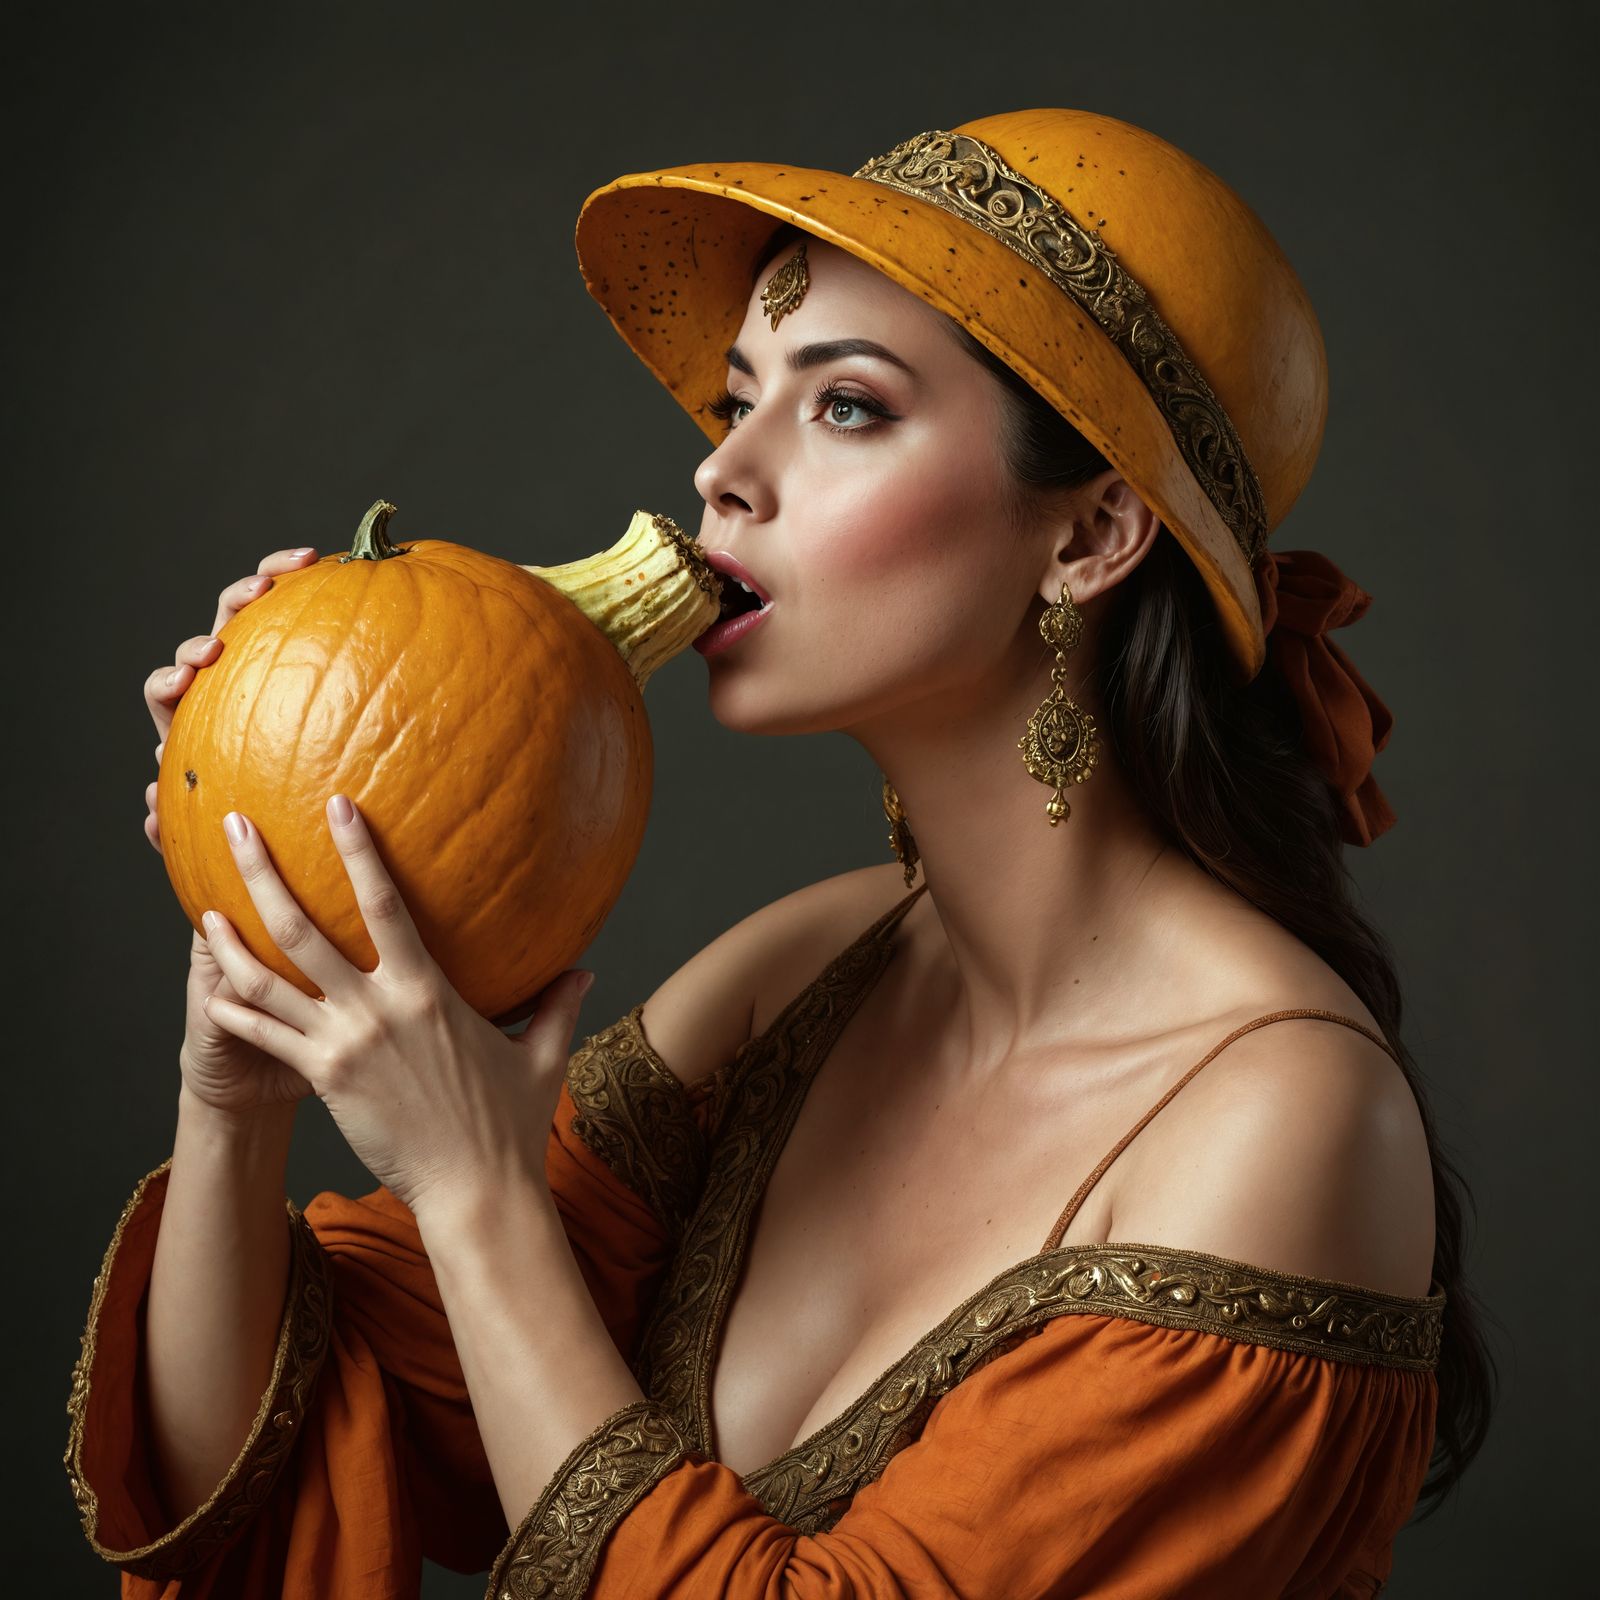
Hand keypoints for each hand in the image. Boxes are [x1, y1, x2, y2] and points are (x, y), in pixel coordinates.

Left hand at [143, 545, 319, 854]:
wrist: (285, 813)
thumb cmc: (243, 814)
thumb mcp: (210, 826)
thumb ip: (179, 821)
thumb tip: (153, 804)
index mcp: (192, 719)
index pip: (165, 687)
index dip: (171, 677)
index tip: (190, 677)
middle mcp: (223, 682)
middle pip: (213, 628)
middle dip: (225, 611)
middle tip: (256, 599)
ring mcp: (259, 663)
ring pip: (255, 610)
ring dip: (267, 580)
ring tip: (299, 564)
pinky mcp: (300, 649)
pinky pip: (307, 613)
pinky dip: (315, 589)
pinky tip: (340, 570)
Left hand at [196, 795, 594, 1217]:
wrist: (475, 1190)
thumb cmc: (510, 1124)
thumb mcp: (541, 1055)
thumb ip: (557, 1004)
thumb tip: (585, 969)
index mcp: (428, 990)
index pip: (384, 903)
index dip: (357, 851)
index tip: (336, 807)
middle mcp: (379, 1008)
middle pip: (303, 929)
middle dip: (263, 874)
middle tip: (236, 830)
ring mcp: (345, 1045)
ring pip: (268, 981)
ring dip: (230, 941)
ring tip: (204, 909)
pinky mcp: (324, 1081)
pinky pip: (266, 1037)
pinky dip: (234, 1010)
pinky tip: (211, 989)